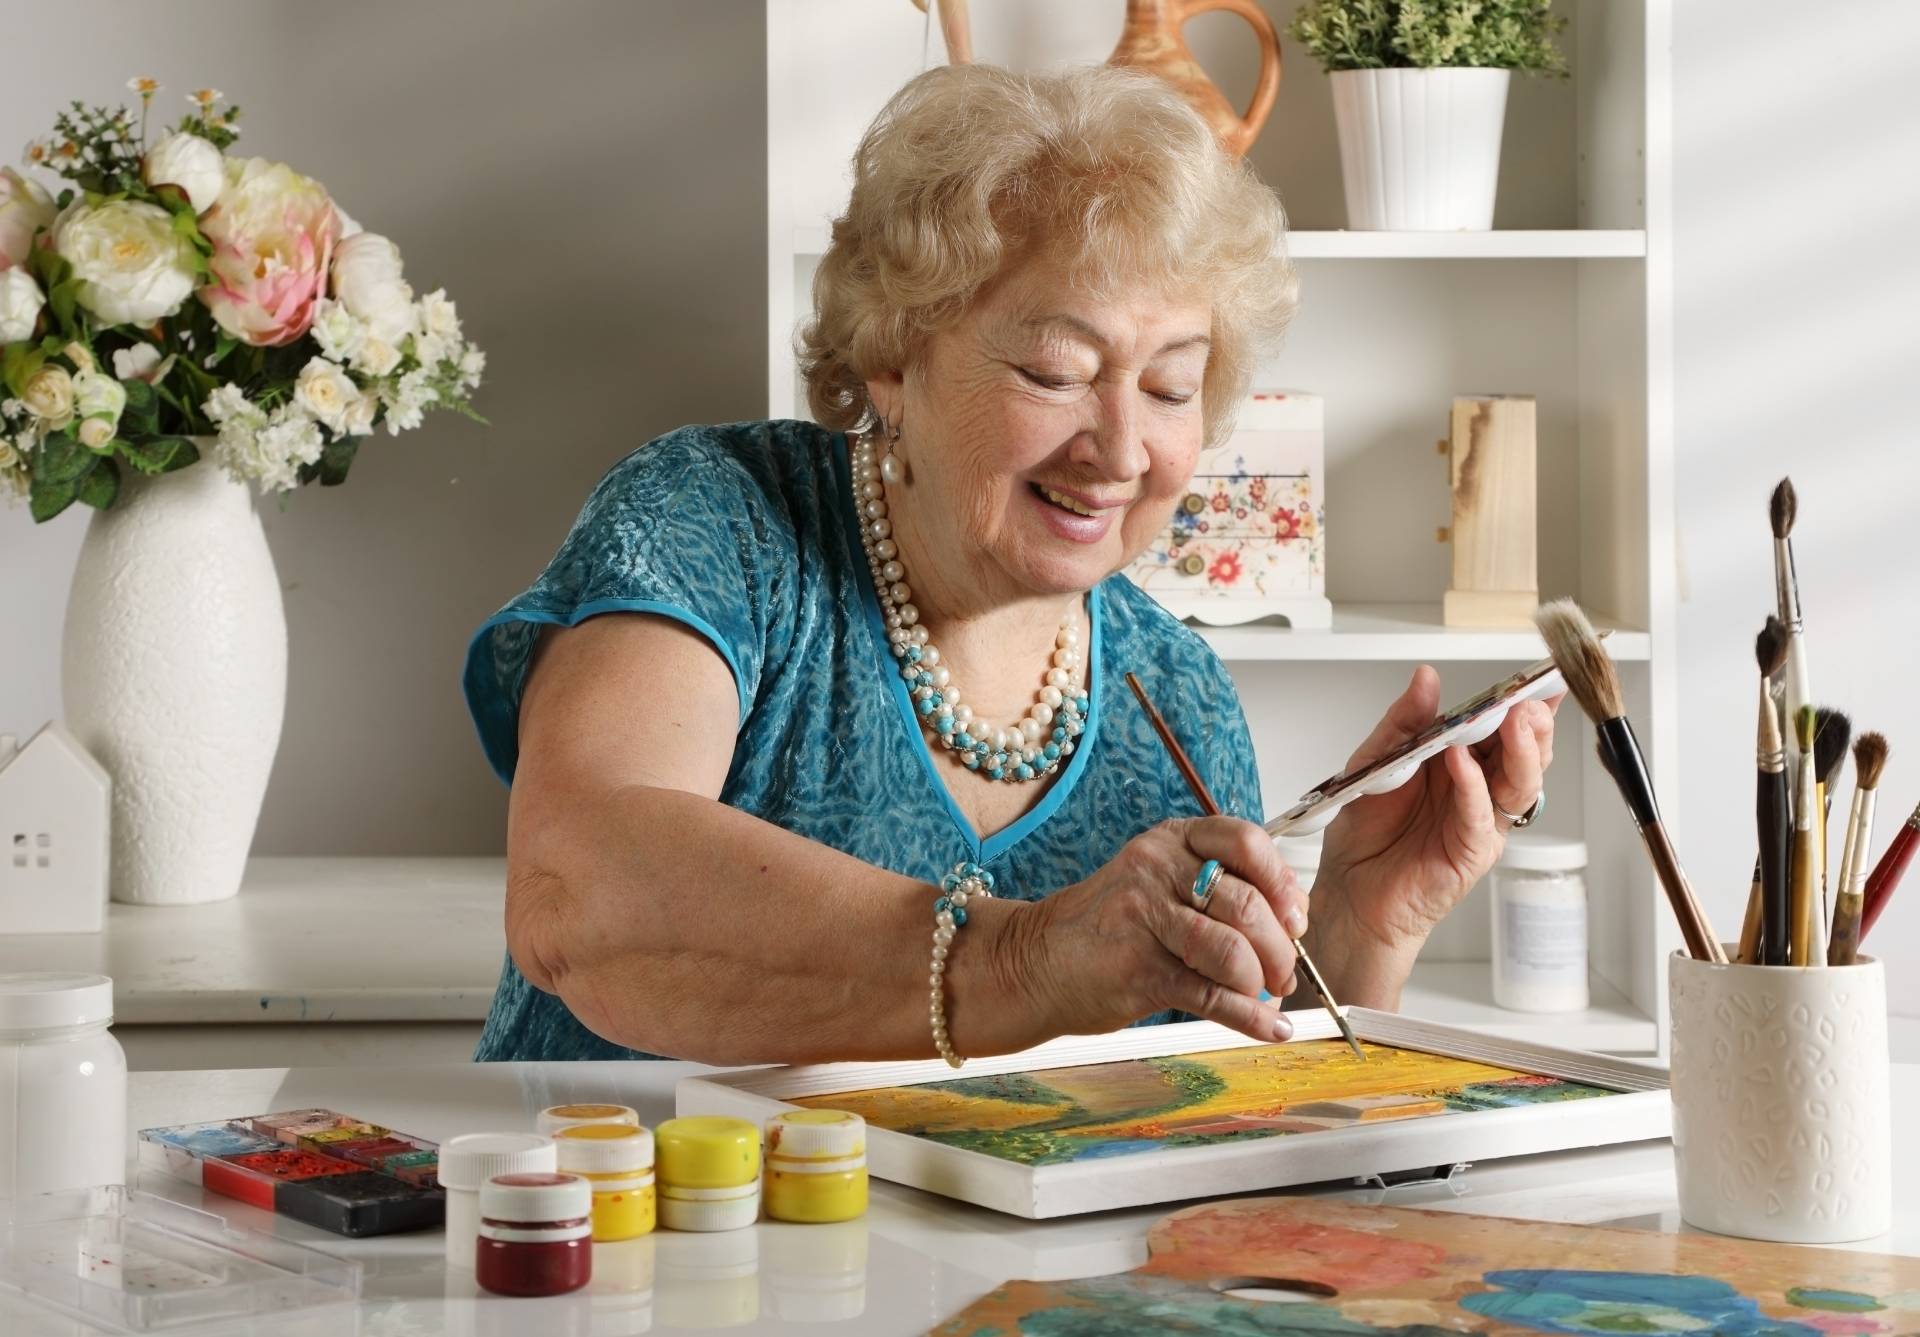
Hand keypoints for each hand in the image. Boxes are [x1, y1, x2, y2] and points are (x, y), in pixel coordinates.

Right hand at [1003, 817, 1309, 1043]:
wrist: (1033, 962)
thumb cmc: (1110, 927)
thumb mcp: (1161, 884)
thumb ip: (1219, 889)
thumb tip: (1293, 923)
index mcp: (1171, 840)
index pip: (1245, 841)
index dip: (1281, 883)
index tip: (1295, 918)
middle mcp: (1157, 869)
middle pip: (1247, 903)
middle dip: (1280, 947)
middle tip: (1284, 972)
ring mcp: (1144, 918)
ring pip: (1231, 950)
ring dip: (1261, 981)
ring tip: (1264, 994)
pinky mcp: (1138, 970)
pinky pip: (1212, 997)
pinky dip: (1252, 1018)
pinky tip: (1270, 1027)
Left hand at [1311, 666, 1559, 1003]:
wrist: (1348, 890)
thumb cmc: (1364, 831)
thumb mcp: (1375, 760)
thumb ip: (1403, 722)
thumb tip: (1426, 678)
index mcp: (1460, 762)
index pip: (1501, 727)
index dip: (1522, 701)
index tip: (1535, 676)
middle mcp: (1478, 790)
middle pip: (1524, 752)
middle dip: (1532, 723)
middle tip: (1528, 698)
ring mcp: (1480, 821)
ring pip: (1519, 784)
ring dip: (1520, 750)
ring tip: (1512, 722)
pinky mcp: (1470, 853)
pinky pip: (1480, 817)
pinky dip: (1474, 788)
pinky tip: (1462, 764)